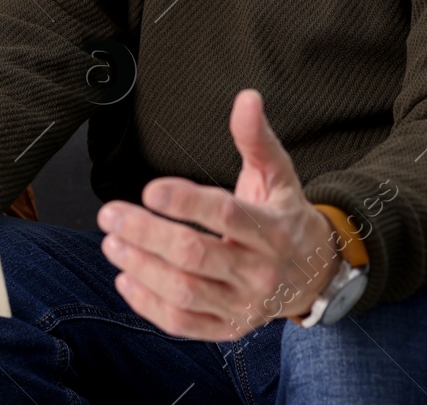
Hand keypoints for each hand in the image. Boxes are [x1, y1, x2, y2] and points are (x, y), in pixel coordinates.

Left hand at [98, 89, 341, 340]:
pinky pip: (184, 324)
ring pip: (185, 292)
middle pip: (195, 255)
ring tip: (111, 243)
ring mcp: (244, 305)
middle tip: (110, 214)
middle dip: (147, 234)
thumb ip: (256, 139)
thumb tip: (246, 98)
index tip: (148, 190)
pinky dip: (149, 305)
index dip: (185, 202)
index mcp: (273, 230)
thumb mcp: (279, 175)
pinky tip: (126, 278)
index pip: (226, 215)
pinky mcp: (229, 328)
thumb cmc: (285, 217)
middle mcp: (260, 271)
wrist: (316, 274)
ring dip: (141, 268)